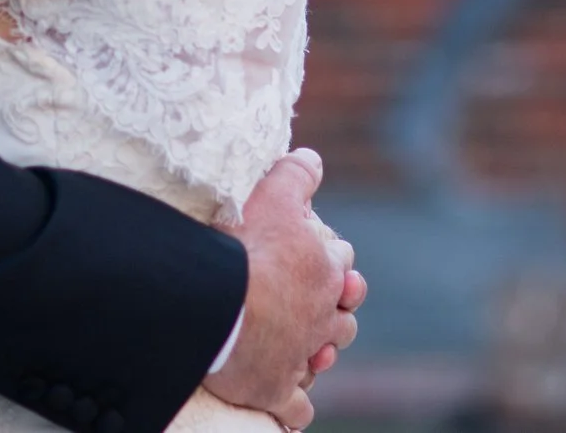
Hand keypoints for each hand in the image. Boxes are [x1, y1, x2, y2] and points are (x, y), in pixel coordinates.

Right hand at [205, 149, 359, 429]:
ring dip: (318, 352)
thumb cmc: (246, 248)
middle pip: (343, 313)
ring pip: (325, 356)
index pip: (340, 258)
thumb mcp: (271, 195)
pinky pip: (296, 409)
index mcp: (323, 270)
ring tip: (307, 349)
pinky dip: (294, 409)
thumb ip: (295, 175)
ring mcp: (301, 354)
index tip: (313, 253)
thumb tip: (313, 158)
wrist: (222, 307)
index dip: (328, 255)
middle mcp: (321, 315)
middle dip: (334, 308)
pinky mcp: (277, 390)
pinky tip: (288, 408)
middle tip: (314, 304)